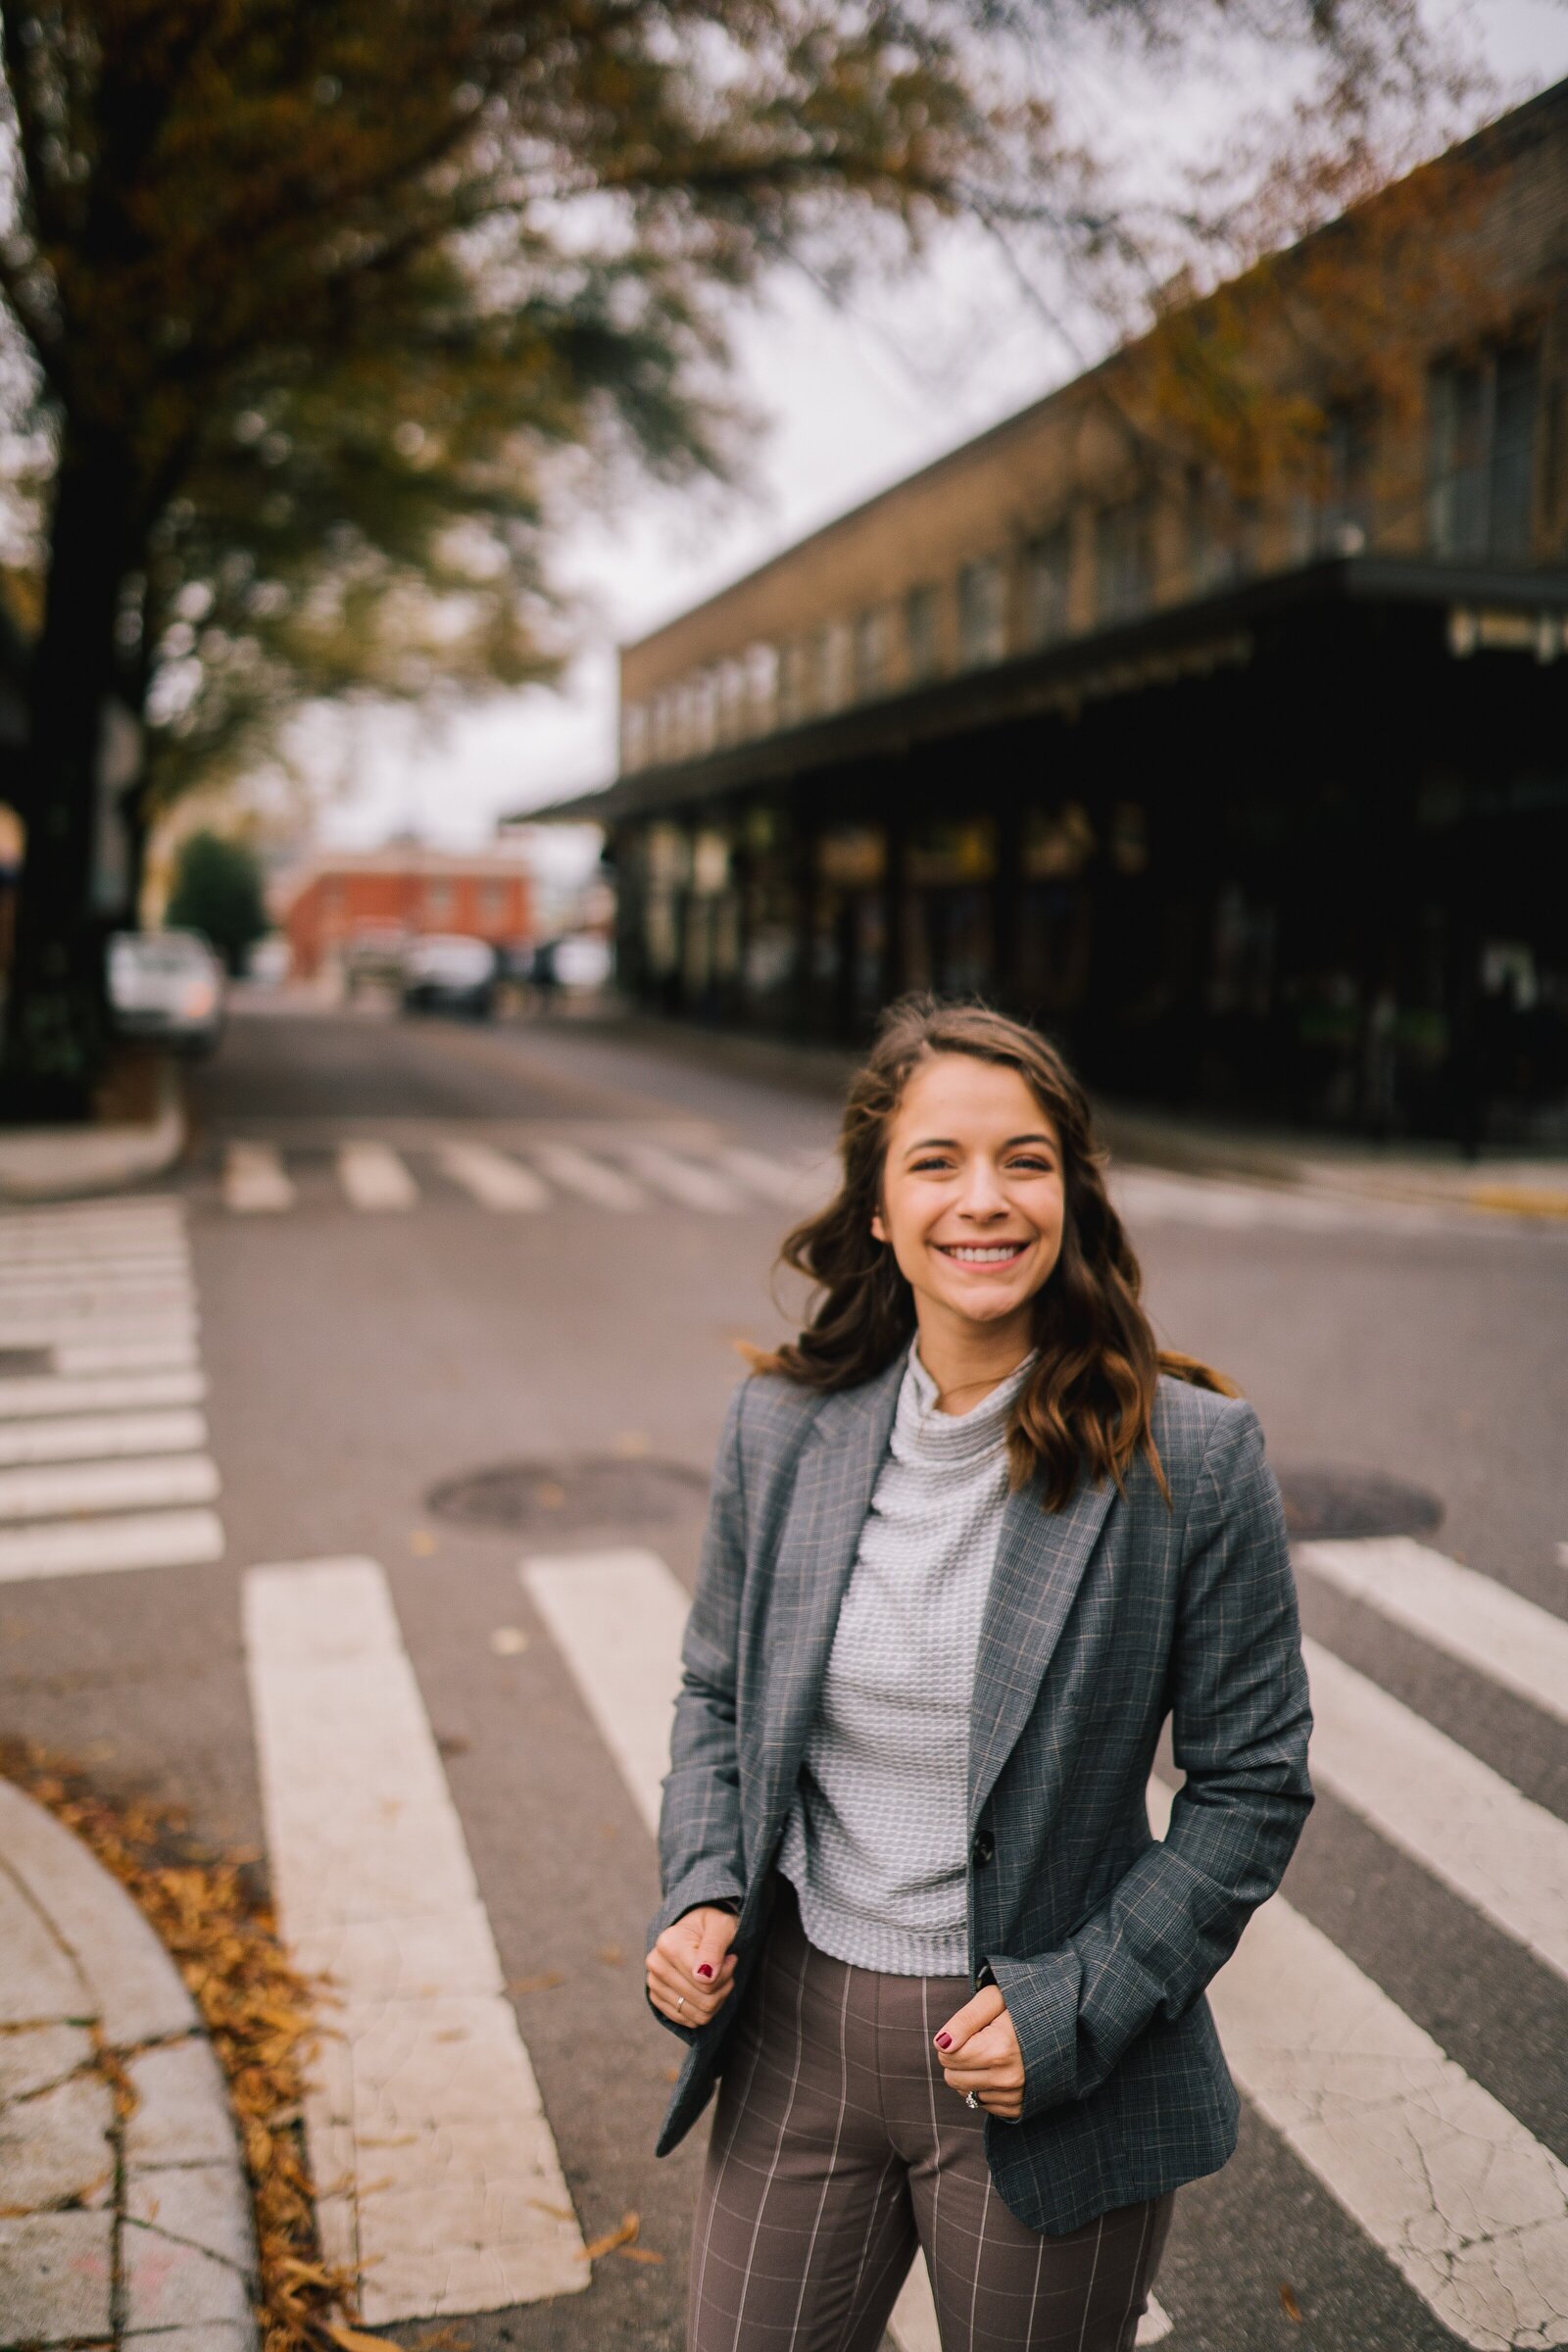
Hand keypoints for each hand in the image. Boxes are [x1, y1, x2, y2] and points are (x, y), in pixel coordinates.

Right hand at [645, 1905, 738, 2028]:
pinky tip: (706, 1989)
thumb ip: (714, 1948)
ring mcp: (653, 1983)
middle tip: (726, 1968)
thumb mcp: (721, 1926)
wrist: (696, 1928)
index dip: (726, 1974)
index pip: (707, 1982)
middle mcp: (655, 1964)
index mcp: (668, 1944)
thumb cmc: (713, 1925)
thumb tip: (704, 1977)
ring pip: (698, 2015)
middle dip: (723, 1988)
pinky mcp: (656, 1998)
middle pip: (703, 2002)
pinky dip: (704, 2010)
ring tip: (717, 1978)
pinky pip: (688, 2021)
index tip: (730, 1958)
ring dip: (716, 2000)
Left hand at [933, 1985, 1025, 2119]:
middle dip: (959, 2059)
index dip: (952, 2040)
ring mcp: (1016, 2095)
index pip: (947, 2056)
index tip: (970, 2030)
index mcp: (999, 2049)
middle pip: (953, 2079)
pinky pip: (984, 2104)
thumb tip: (941, 2044)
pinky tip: (1001, 2069)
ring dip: (973, 2075)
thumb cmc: (1021, 2006)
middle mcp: (1008, 2078)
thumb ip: (964, 2020)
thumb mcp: (992, 1999)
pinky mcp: (1020, 2107)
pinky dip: (986, 2088)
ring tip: (993, 2053)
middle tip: (979, 2041)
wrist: (1058, 2023)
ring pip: (967, 2094)